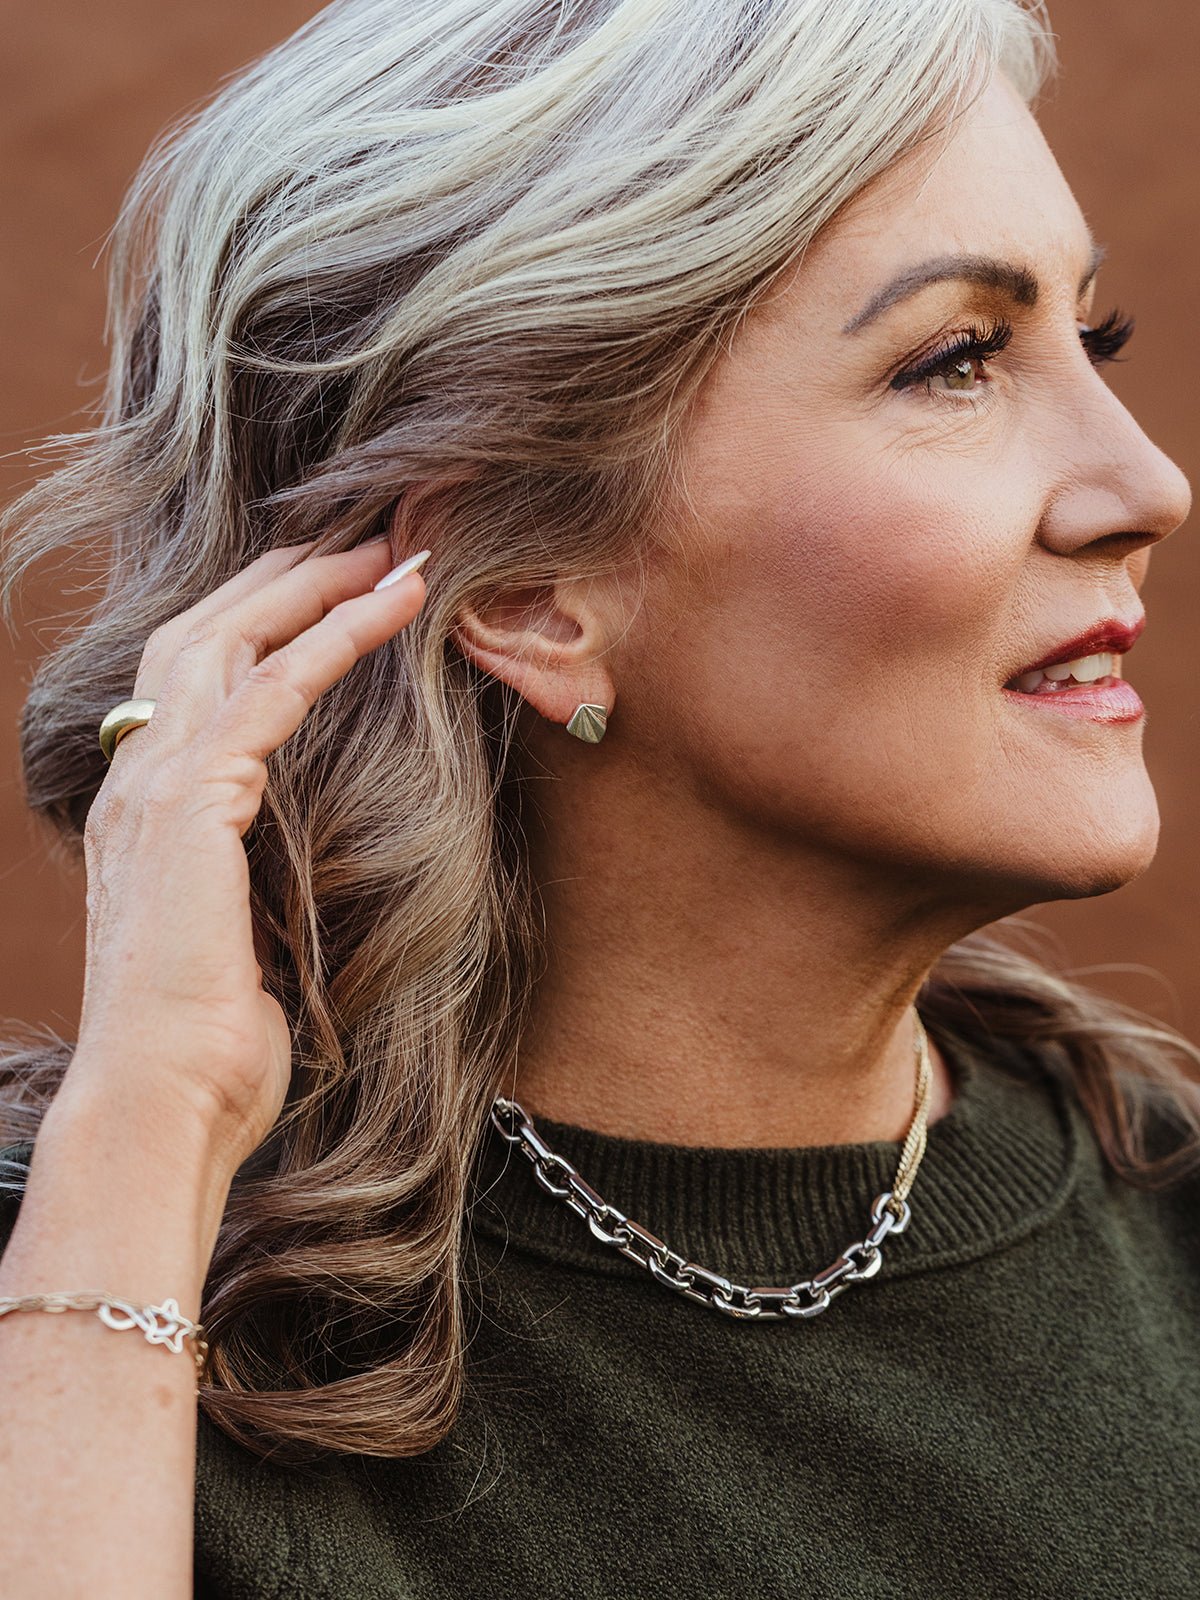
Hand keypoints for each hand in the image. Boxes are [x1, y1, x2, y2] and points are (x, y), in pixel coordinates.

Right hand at [57, 539, 428, 1175]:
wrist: (163, 1103)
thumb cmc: (211, 1044)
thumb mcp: (241, 934)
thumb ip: (259, 875)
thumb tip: (307, 862)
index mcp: (148, 806)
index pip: (195, 676)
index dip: (262, 619)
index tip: (331, 587)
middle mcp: (138, 778)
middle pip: (205, 632)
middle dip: (286, 576)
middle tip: (365, 537)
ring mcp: (156, 785)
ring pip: (234, 640)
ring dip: (318, 585)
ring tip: (390, 548)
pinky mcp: (194, 803)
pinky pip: (273, 690)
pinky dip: (336, 638)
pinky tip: (394, 605)